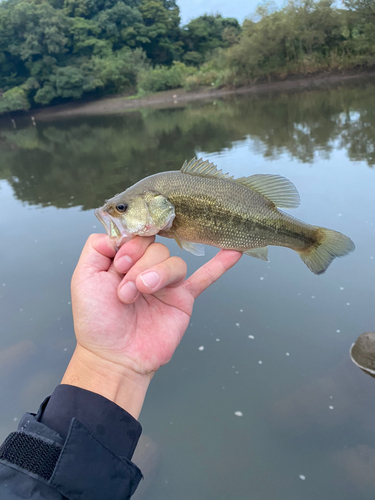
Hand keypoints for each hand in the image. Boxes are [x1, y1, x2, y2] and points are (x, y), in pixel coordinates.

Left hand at [62, 234, 241, 417]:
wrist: (116, 358)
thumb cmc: (97, 322)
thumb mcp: (83, 279)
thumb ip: (96, 248)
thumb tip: (120, 230)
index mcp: (124, 261)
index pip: (137, 235)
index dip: (131, 245)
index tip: (119, 264)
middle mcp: (146, 268)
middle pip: (156, 247)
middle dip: (139, 266)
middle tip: (126, 291)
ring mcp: (166, 284)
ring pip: (174, 261)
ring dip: (158, 274)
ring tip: (142, 293)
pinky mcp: (183, 299)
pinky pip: (205, 278)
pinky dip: (219, 265)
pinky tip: (234, 251)